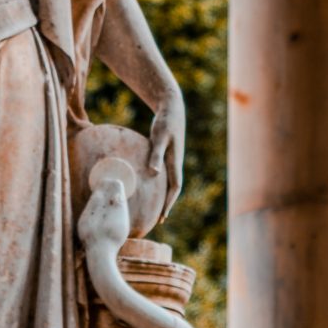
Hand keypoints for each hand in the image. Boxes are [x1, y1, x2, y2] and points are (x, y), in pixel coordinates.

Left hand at [146, 84, 185, 218]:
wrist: (172, 108)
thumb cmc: (164, 122)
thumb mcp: (158, 138)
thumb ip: (155, 154)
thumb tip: (154, 172)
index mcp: (174, 161)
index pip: (174, 188)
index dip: (169, 203)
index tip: (163, 216)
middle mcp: (175, 162)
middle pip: (174, 188)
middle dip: (168, 204)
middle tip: (160, 219)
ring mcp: (172, 158)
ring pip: (170, 181)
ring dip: (165, 195)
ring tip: (157, 207)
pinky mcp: (167, 153)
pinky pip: (165, 173)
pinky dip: (161, 183)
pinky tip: (152, 186)